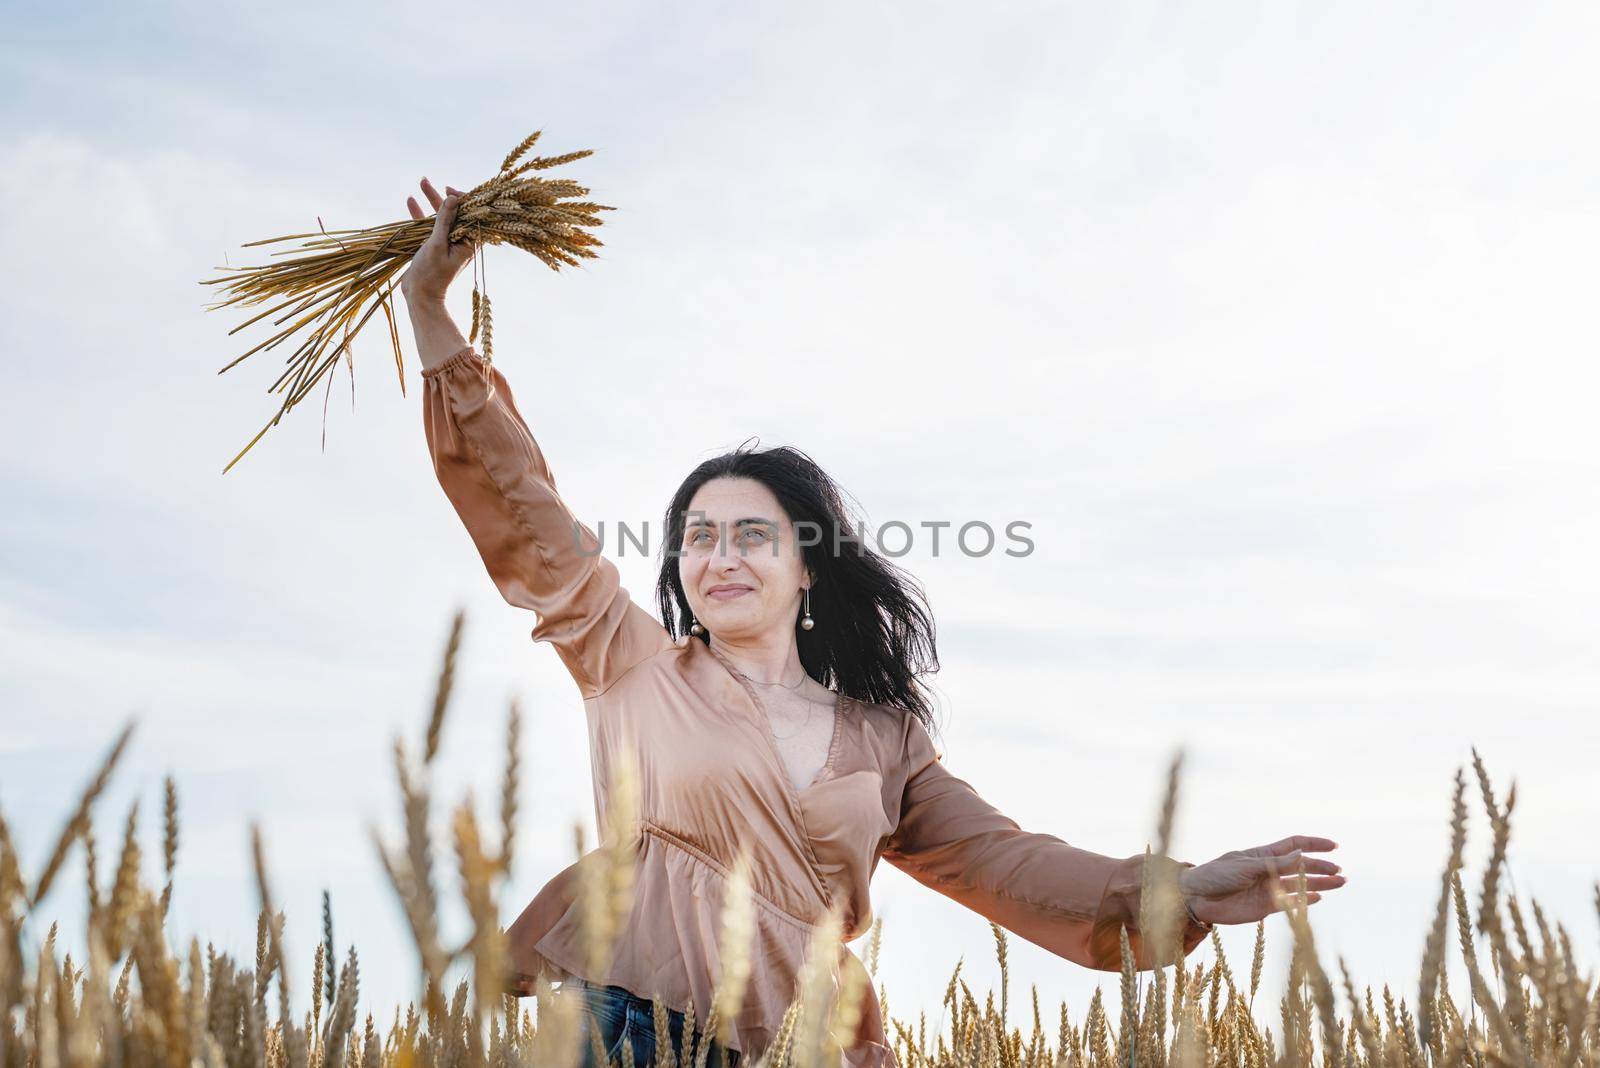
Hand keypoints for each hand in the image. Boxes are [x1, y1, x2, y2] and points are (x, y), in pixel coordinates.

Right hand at [400, 176, 475, 306]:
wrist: (419, 296)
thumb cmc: (431, 274)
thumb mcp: (436, 244)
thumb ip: (444, 221)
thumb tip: (453, 199)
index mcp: (470, 241)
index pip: (472, 214)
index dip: (463, 199)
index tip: (449, 191)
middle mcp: (462, 240)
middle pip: (455, 212)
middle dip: (444, 196)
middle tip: (430, 181)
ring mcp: (448, 242)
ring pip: (441, 216)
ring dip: (431, 200)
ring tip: (422, 182)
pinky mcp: (434, 245)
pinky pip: (429, 225)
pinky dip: (421, 214)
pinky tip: (412, 200)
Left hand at [1178, 835, 1345, 925]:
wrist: (1196, 898)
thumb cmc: (1215, 875)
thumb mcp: (1245, 866)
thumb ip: (1274, 864)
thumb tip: (1301, 855)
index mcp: (1262, 855)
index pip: (1294, 846)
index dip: (1314, 844)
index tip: (1334, 846)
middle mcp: (1269, 871)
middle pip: (1301, 867)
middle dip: (1322, 868)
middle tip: (1340, 871)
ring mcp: (1268, 889)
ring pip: (1299, 885)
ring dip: (1319, 884)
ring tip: (1340, 883)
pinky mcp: (1265, 907)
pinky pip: (1289, 904)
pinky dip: (1303, 901)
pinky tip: (1318, 898)